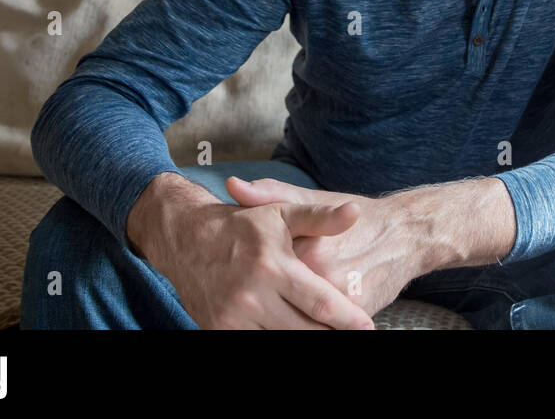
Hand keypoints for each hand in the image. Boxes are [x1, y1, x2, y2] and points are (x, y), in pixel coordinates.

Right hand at [139, 175, 375, 329]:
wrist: (186, 238)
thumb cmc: (242, 225)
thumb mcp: (282, 213)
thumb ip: (320, 217)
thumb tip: (354, 213)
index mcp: (272, 266)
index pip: (320, 302)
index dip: (348, 319)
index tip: (368, 326)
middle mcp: (251, 296)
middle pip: (304, 329)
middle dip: (330, 332)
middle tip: (349, 330)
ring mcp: (232, 317)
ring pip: (281, 339)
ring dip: (304, 335)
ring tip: (322, 328)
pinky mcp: (217, 329)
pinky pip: (256, 341)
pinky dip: (277, 336)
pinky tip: (292, 327)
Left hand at [228, 177, 425, 318]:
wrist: (406, 234)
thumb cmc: (356, 216)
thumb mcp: (312, 199)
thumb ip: (271, 194)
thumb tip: (232, 186)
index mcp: (301, 248)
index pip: (260, 274)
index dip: (247, 279)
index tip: (241, 282)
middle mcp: (320, 275)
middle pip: (277, 305)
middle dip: (265, 307)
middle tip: (256, 301)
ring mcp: (341, 298)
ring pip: (298, 321)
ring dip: (284, 320)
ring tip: (276, 310)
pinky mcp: (357, 314)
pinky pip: (325, 328)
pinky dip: (313, 325)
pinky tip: (306, 317)